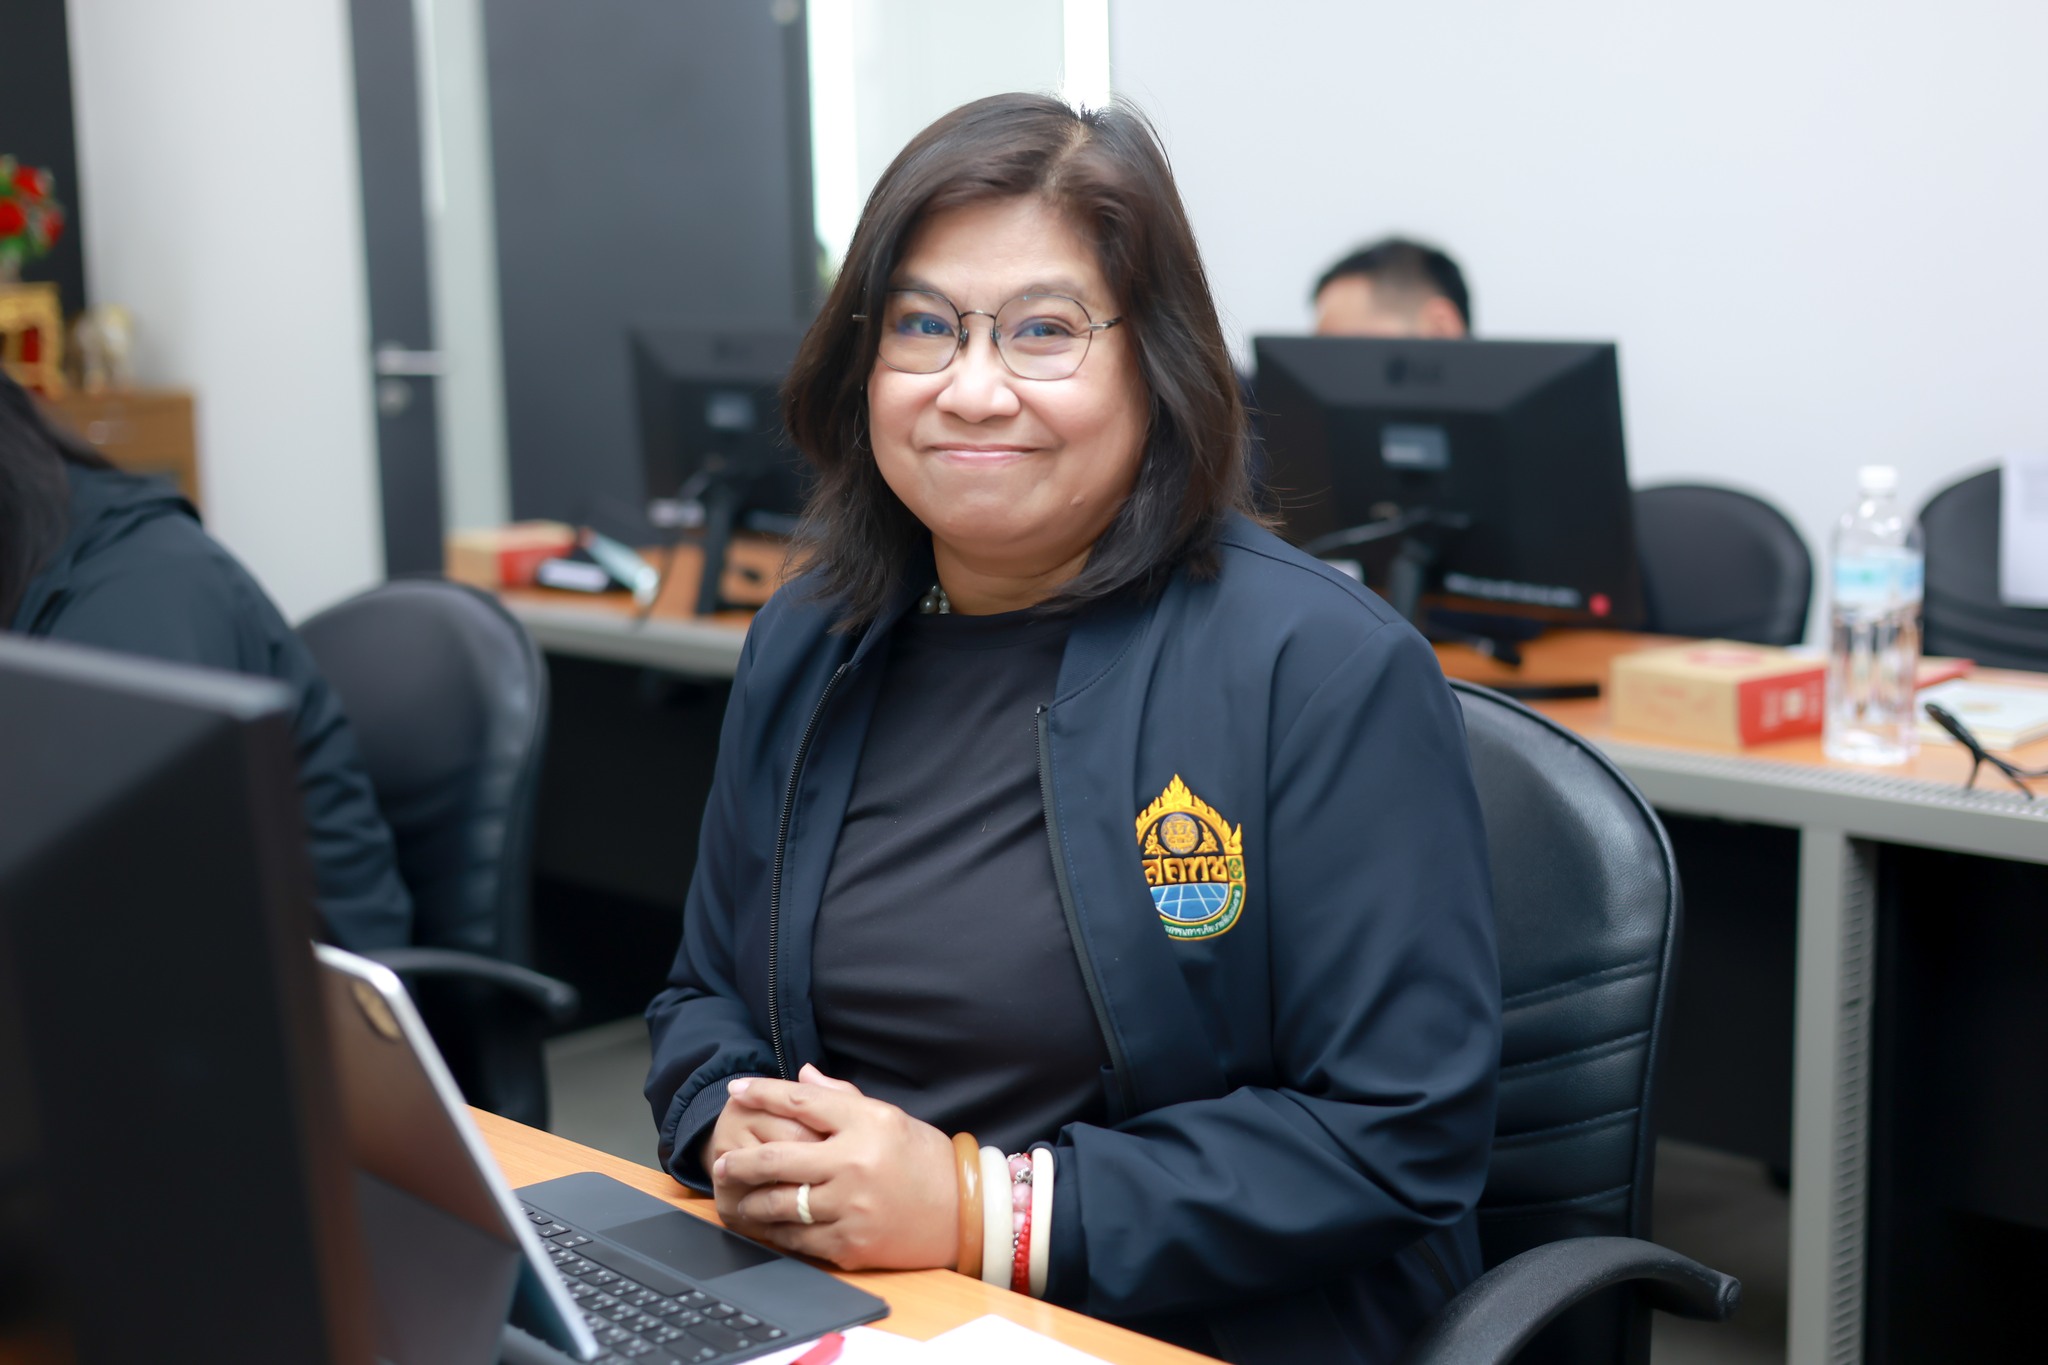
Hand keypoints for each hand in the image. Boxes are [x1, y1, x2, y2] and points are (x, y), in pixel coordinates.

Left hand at [710, 1067, 957, 1270]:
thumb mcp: (890, 1118)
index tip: (737, 1090)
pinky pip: (797, 1238)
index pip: (801, 1102)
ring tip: (738, 1196)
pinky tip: (766, 1224)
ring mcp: (851, 1206)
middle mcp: (855, 1162)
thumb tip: (802, 1077)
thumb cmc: (925, 1161)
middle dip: (739, 1160)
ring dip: (751, 1200)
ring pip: (779, 1203)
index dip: (763, 1093)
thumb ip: (842, 1098)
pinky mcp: (850, 1244)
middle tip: (721, 1162)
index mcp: (867, 1122)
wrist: (965, 1213)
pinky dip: (776, 1231)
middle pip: (776, 1157)